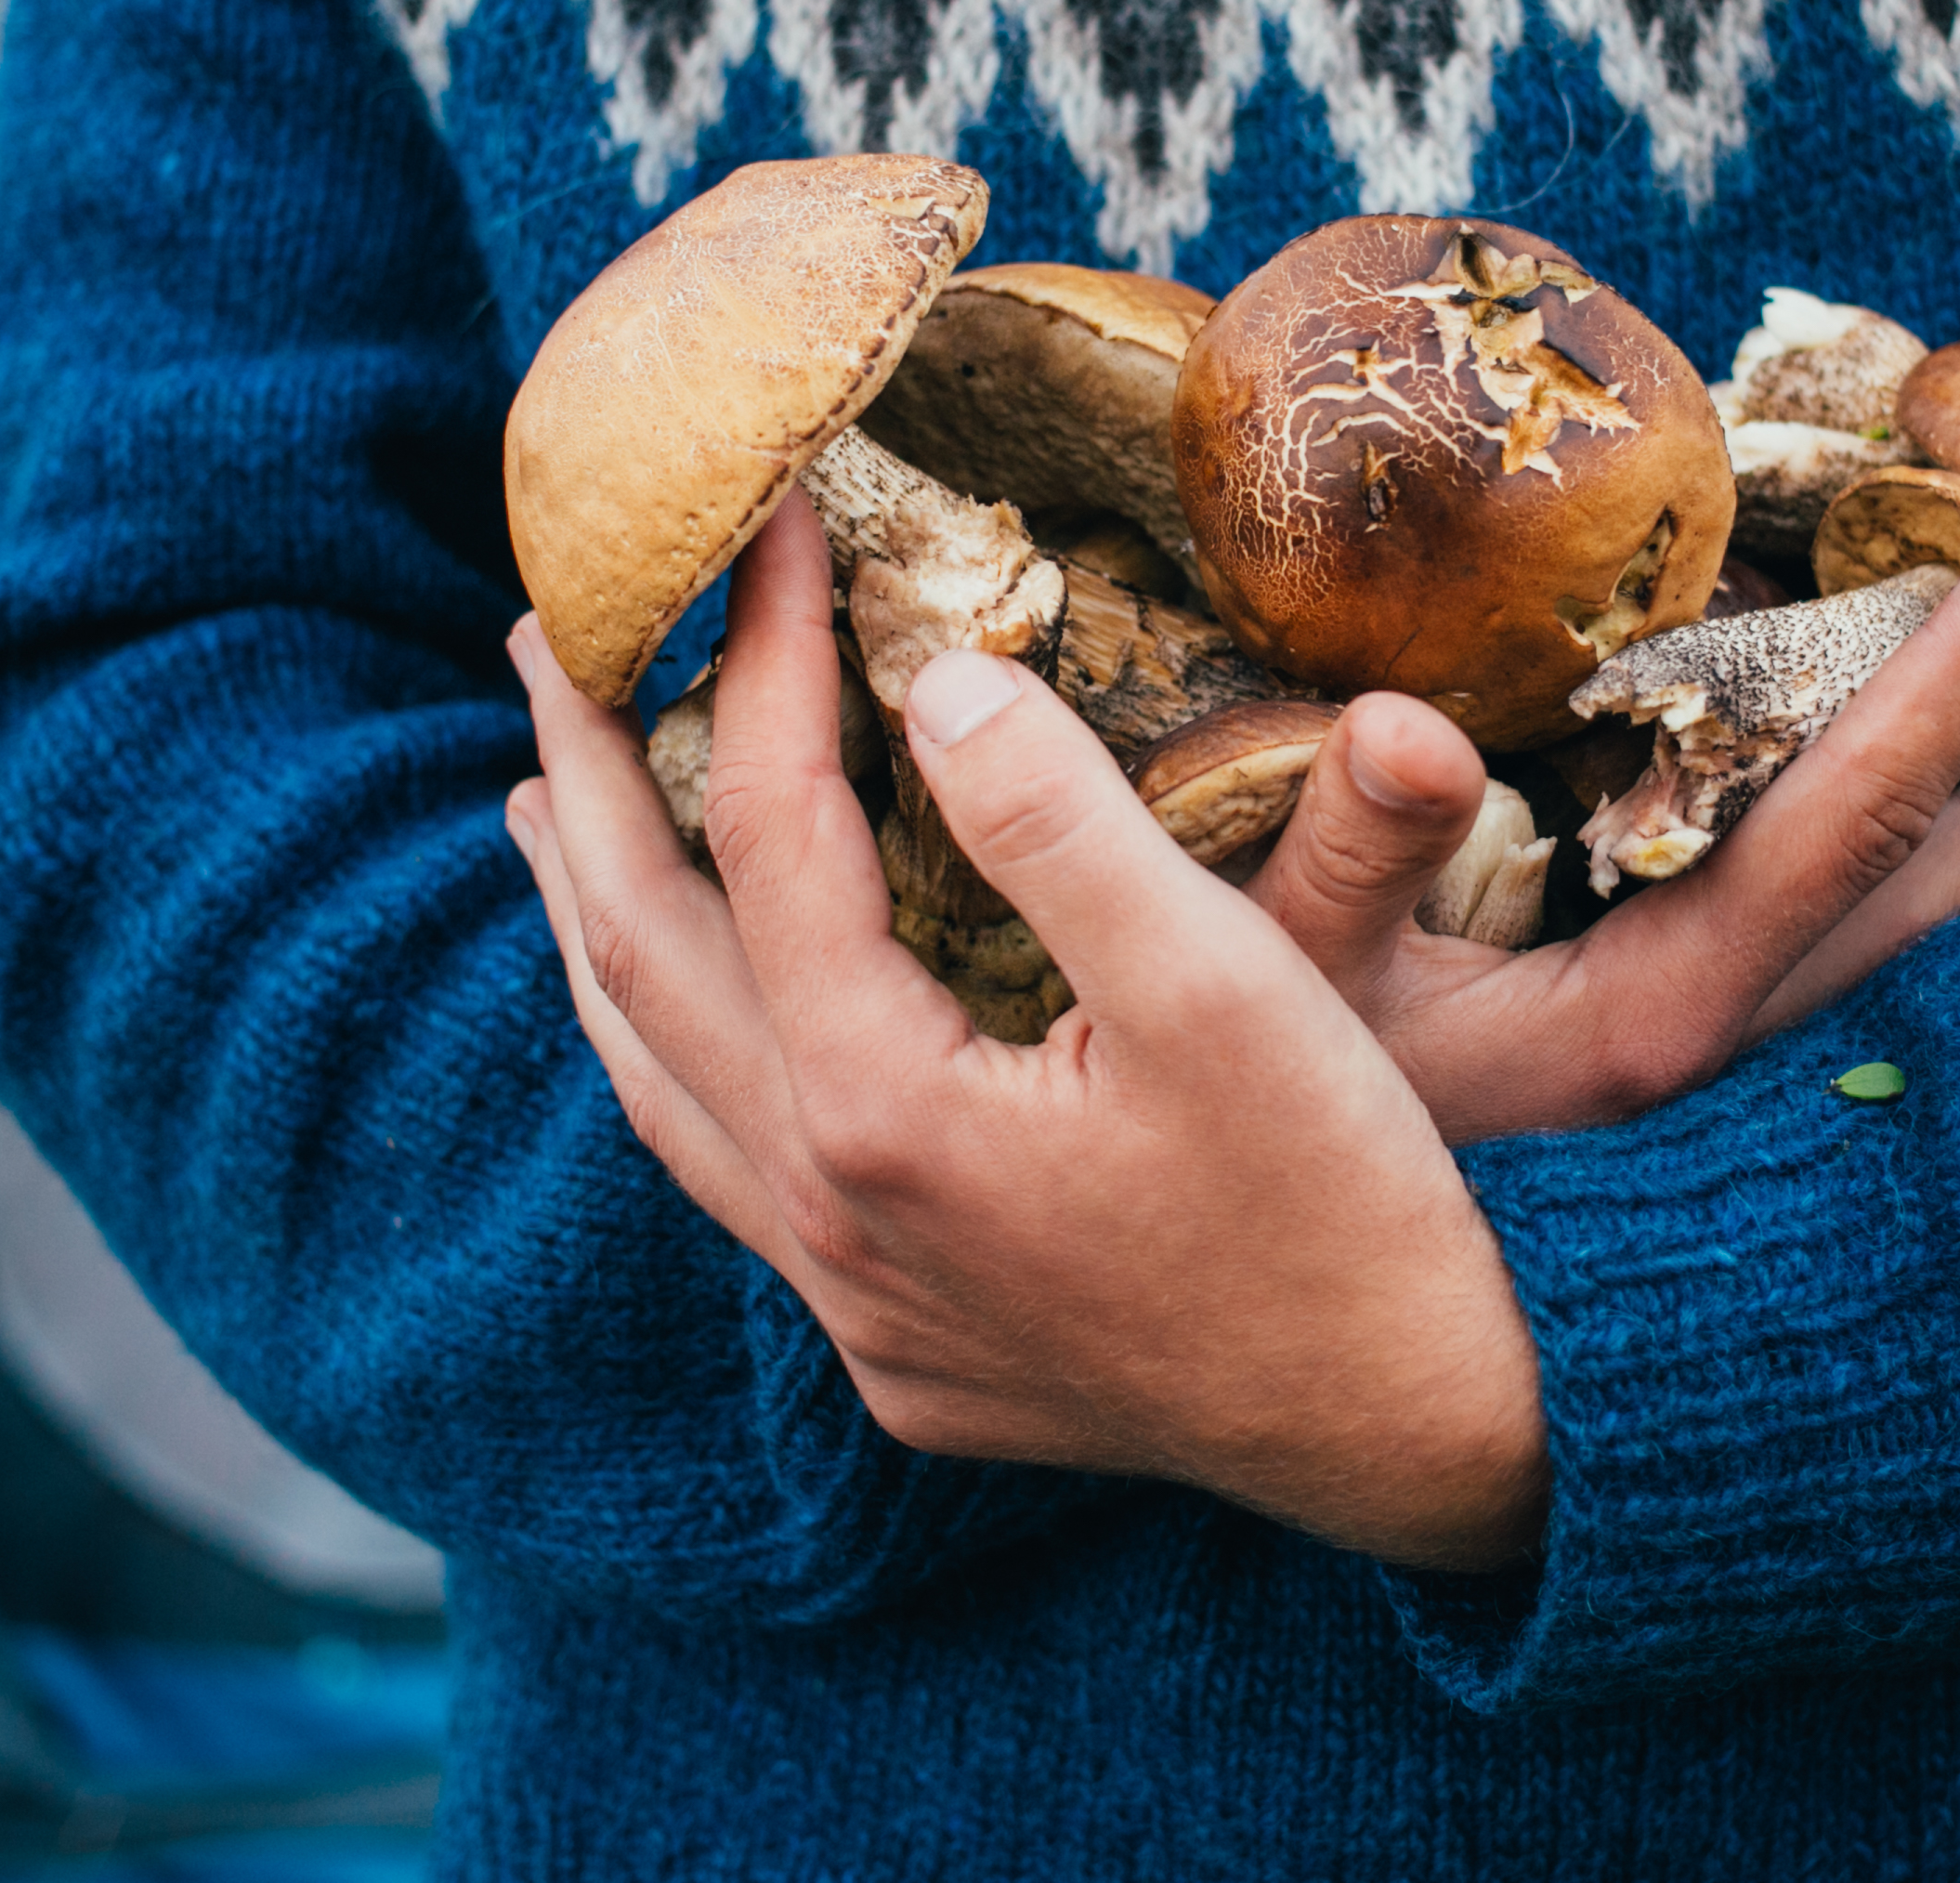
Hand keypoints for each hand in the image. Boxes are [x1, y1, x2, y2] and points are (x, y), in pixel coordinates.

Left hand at [502, 501, 1546, 1572]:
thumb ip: (1060, 822)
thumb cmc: (1342, 1203)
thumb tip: (928, 672)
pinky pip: (725, 1167)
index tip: (771, 522)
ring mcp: (848, 1298)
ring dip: (595, 920)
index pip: (771, 828)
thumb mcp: (1228, 985)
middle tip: (545, 631)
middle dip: (590, 774)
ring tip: (546, 802)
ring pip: (655, 1077)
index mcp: (882, 1111)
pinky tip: (690, 1011)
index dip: (761, 655)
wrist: (1413, 1437)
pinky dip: (675, 1048)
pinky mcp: (896, 1346)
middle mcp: (824, 1214)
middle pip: (642, 949)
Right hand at [1242, 523, 1959, 1142]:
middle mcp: (1749, 1069)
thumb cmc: (1265, 1153)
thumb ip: (1343, 855)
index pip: (1851, 808)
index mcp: (1659, 1020)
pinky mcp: (1751, 1125)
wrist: (1326, 1364)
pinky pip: (1929, 997)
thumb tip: (1408, 722)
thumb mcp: (1266, 997)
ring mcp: (1764, 1106)